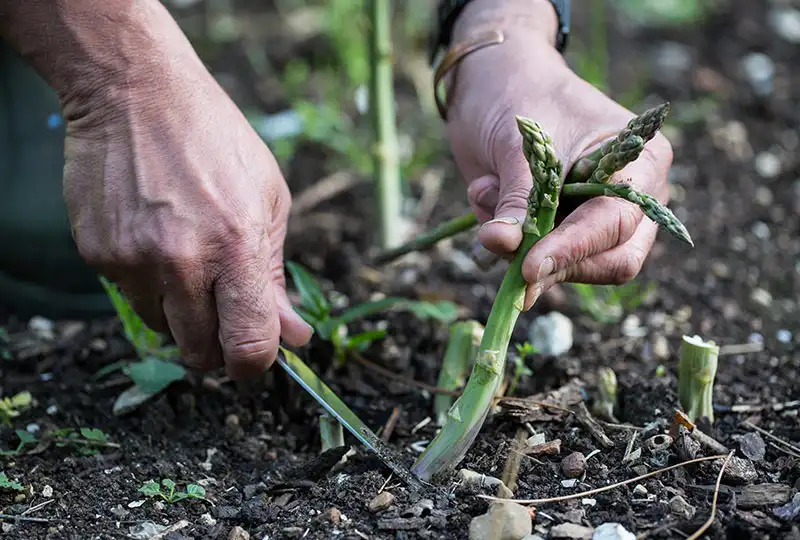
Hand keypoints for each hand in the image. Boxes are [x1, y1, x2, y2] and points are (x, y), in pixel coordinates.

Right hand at [62, 48, 311, 378]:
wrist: (135, 92)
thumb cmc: (215, 140)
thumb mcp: (268, 198)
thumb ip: (276, 275)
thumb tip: (293, 337)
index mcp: (237, 246)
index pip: (248, 344)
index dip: (255, 366)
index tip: (255, 363)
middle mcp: (182, 261)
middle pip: (201, 352)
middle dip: (218, 348)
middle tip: (224, 318)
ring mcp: (134, 260)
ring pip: (163, 329)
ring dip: (182, 314)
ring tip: (188, 259)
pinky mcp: (98, 254)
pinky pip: (130, 297)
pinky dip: (148, 284)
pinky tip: (155, 238)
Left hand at [445, 0, 672, 309]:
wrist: (493, 80)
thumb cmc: (518, 94)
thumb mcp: (519, 144)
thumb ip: (517, 197)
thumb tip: (503, 244)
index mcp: (641, 162)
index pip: (616, 223)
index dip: (573, 250)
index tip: (529, 267)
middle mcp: (633, 197)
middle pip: (613, 260)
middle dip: (556, 262)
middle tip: (507, 255)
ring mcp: (600, 218)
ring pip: (576, 268)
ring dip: (523, 248)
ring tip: (485, 192)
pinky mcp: (564, 231)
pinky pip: (541, 260)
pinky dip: (508, 241)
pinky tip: (485, 194)